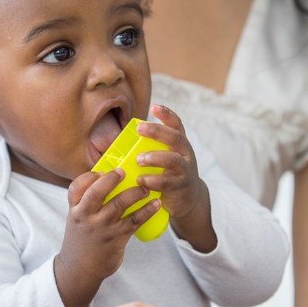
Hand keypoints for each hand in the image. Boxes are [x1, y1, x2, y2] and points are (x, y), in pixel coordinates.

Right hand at [54, 168, 159, 306]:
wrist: (80, 269)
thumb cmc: (82, 240)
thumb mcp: (77, 219)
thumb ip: (86, 202)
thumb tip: (107, 180)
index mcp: (75, 210)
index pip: (76, 187)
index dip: (89, 176)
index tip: (102, 171)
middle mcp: (85, 216)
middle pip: (97, 192)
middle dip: (111, 179)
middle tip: (124, 171)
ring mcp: (101, 227)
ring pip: (119, 204)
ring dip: (135, 193)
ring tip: (146, 188)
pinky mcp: (116, 238)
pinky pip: (134, 221)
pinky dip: (147, 210)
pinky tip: (156, 204)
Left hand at [134, 105, 215, 251]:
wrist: (188, 199)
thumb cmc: (169, 174)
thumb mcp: (165, 158)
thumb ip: (151, 149)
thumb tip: (119, 142)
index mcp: (180, 144)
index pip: (176, 125)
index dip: (167, 115)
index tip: (154, 107)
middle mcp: (185, 154)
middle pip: (175, 138)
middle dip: (157, 132)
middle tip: (140, 128)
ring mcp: (185, 170)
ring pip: (173, 160)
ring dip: (155, 158)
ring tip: (139, 159)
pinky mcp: (181, 187)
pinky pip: (168, 182)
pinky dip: (154, 181)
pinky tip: (141, 180)